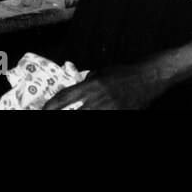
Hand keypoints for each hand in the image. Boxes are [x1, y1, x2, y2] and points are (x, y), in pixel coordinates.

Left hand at [43, 62, 169, 110]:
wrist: (148, 77)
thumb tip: (75, 90)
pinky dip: (98, 116)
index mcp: (92, 85)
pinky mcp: (122, 114)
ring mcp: (112, 109)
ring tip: (70, 116)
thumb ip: (87, 82)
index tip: (42, 110)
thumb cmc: (123, 73)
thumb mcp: (101, 73)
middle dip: (62, 116)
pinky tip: (93, 115)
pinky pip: (106, 118)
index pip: (65, 97)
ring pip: (89, 117)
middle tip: (49, 117)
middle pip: (75, 114)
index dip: (51, 106)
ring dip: (80, 116)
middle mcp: (99, 98)